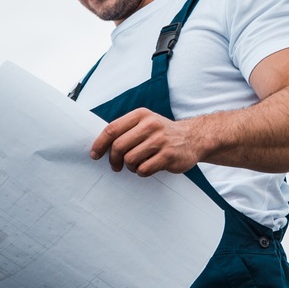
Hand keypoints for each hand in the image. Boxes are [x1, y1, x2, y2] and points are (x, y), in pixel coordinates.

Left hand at [89, 108, 212, 176]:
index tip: (95, 155)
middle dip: (113, 159)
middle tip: (116, 165)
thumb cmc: (161, 133)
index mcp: (141, 115)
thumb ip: (125, 130)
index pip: (112, 129)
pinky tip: (146, 167)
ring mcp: (160, 140)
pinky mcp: (168, 156)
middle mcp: (150, 125)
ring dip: (129, 166)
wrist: (193, 138)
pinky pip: (144, 169)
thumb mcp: (144, 123)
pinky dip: (141, 172)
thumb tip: (99, 146)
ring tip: (136, 165)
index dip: (100, 144)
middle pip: (118, 146)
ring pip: (130, 159)